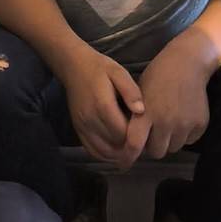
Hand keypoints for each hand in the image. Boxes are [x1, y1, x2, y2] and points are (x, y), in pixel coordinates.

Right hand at [65, 48, 144, 167]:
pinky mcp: (77, 129)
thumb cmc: (99, 68)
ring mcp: (82, 126)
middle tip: (142, 141)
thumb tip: (141, 111)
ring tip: (131, 147)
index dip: (137, 138)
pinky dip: (105, 155)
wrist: (73, 66)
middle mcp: (90, 119)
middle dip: (131, 147)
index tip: (147, 133)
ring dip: (119, 154)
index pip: (124, 134)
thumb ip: (131, 91)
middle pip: (115, 146)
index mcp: (103, 105)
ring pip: (104, 152)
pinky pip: (92, 151)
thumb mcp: (118, 72)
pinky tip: (116, 150)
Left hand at [136, 40, 210, 157]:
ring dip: (168, 141)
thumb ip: (136, 117)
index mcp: (145, 113)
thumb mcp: (139, 93)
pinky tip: (181, 118)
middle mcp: (165, 121)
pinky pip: (189, 140)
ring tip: (167, 123)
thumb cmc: (157, 76)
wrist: (186, 64)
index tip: (122, 165)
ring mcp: (184, 124)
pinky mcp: (199, 125)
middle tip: (152, 136)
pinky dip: (183, 135)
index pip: (134, 143)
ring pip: (173, 148)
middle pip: (156, 152)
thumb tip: (129, 140)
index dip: (127, 157)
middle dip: (151, 147)